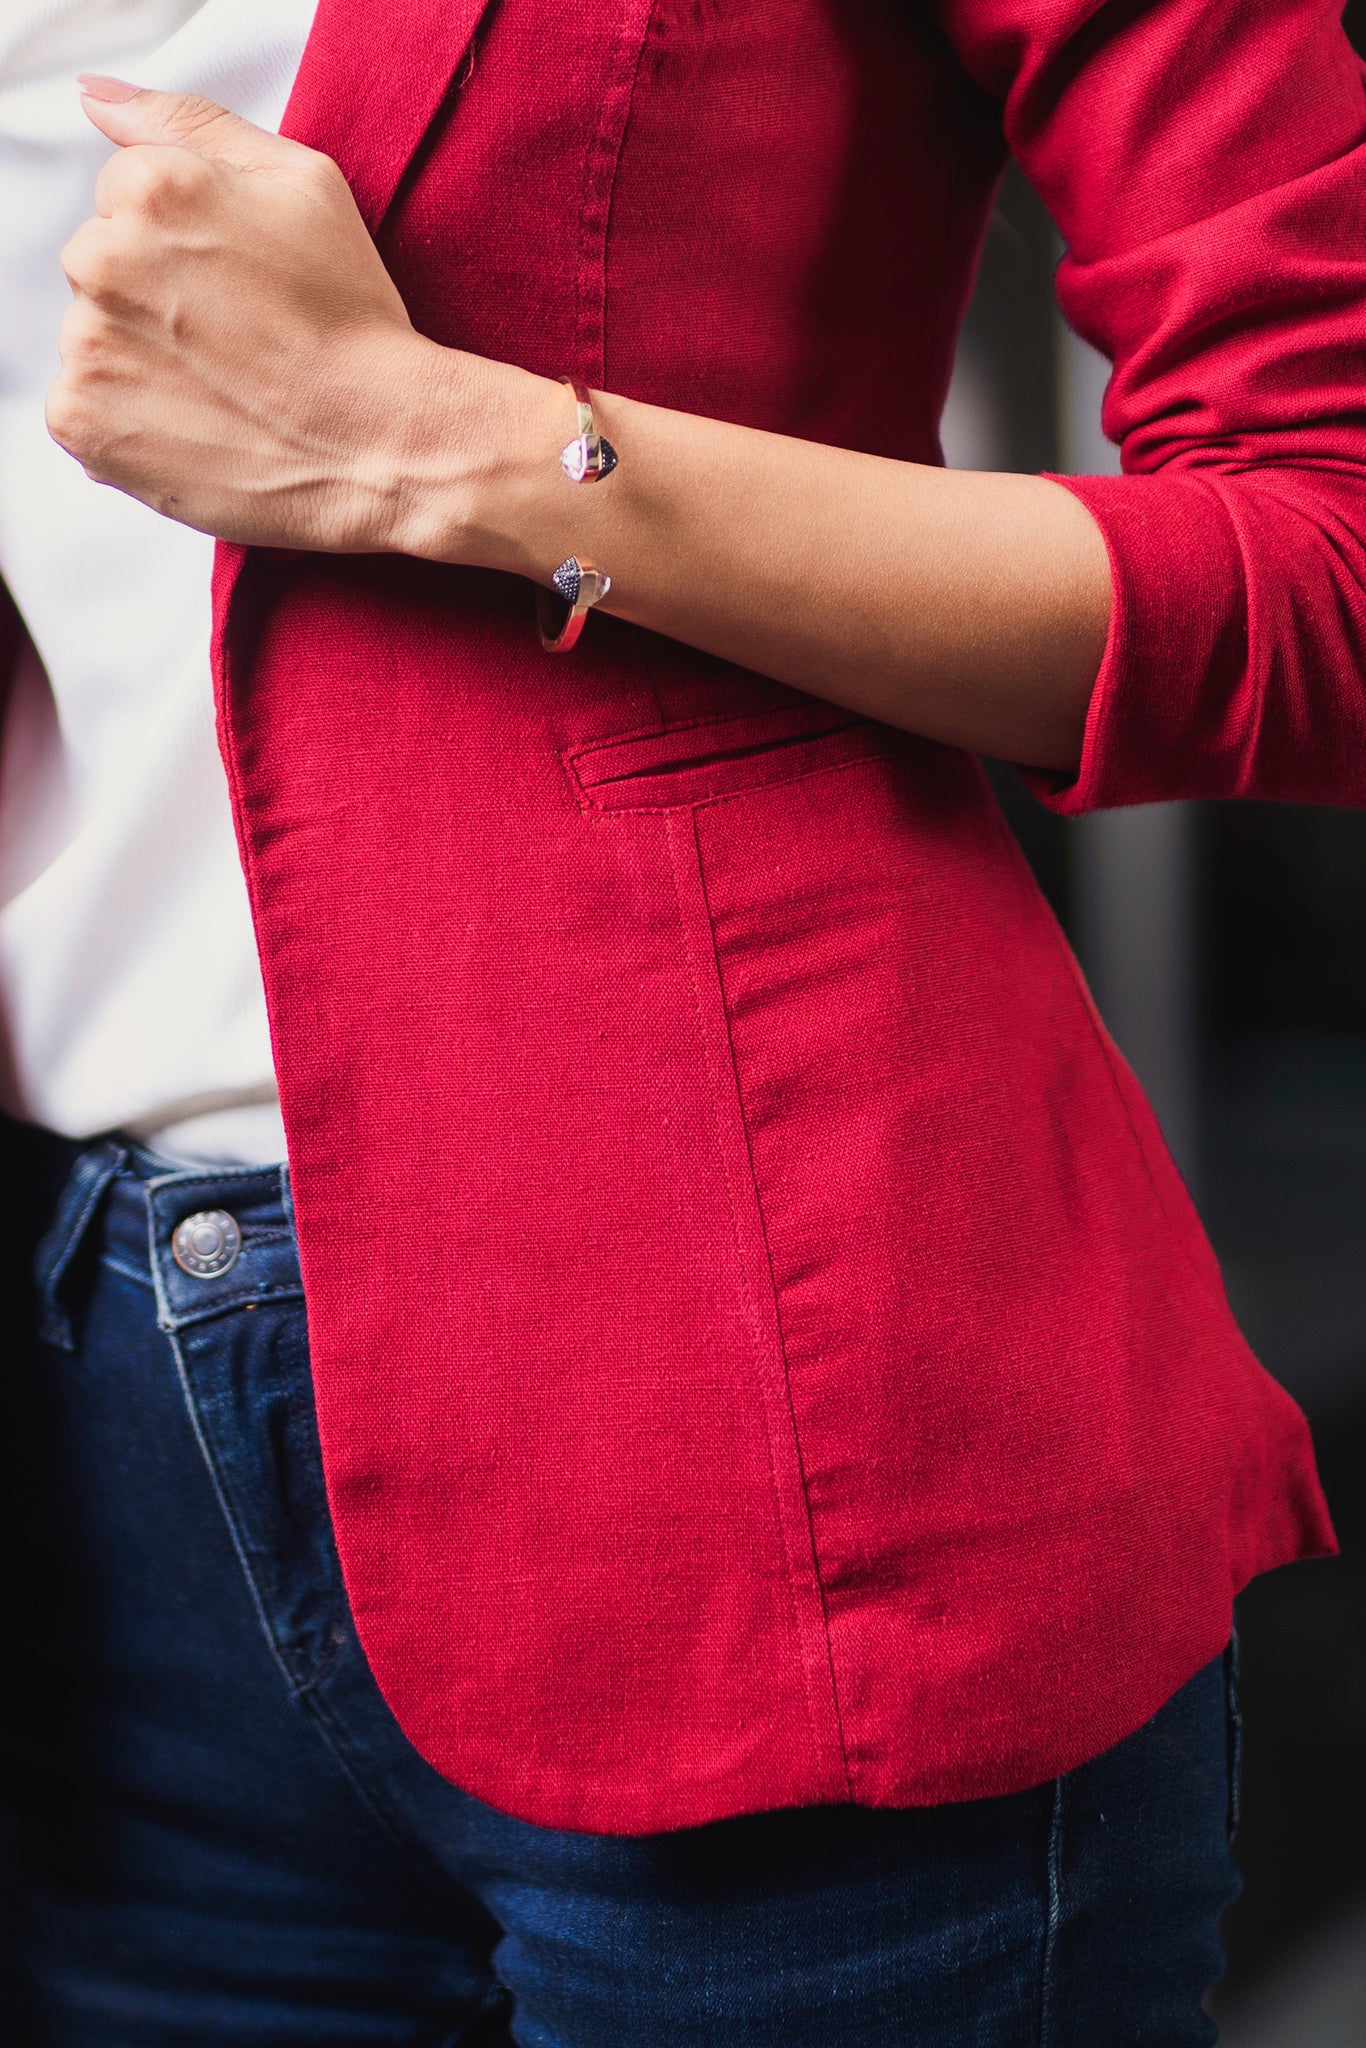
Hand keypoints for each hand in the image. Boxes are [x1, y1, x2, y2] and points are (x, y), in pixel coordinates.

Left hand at [47, 80, 442, 552]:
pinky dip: (124, 422)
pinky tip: (191, 426)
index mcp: (151, 188)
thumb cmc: (350, 319)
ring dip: (138, 359)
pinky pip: (81, 408)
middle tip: (230, 339)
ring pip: (90, 337)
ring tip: (217, 388)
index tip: (231, 283)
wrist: (375, 444)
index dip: (181, 241)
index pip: (120, 195)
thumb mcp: (302, 182)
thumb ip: (191, 123)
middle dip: (150, 295)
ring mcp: (87, 344)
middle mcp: (103, 258)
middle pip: (96, 263)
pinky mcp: (82, 421)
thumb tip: (97, 101)